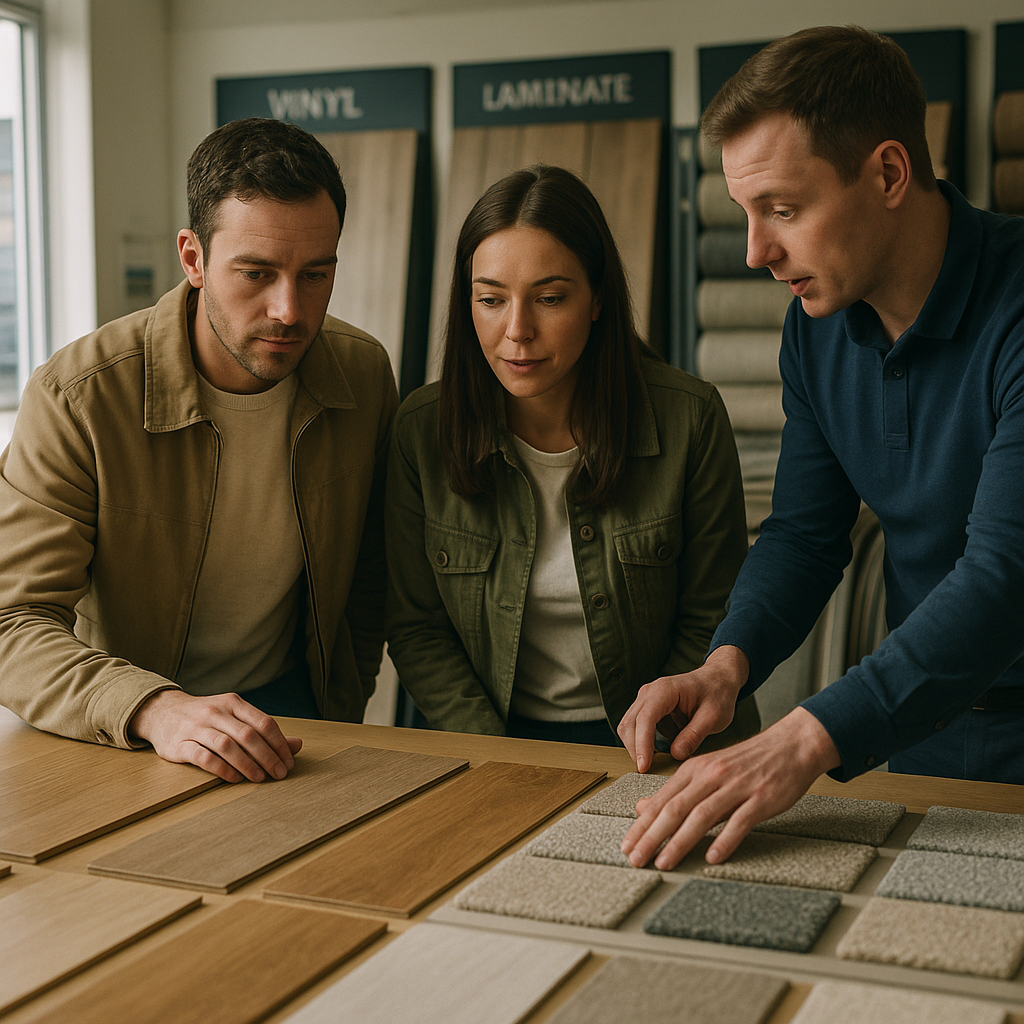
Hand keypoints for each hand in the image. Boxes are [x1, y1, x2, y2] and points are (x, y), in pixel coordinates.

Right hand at [129, 689, 302, 782]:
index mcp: (233, 703)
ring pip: (227, 746)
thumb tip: (297, 745)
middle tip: (279, 774)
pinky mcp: (180, 744)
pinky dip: (222, 769)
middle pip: (249, 735)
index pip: (264, 722)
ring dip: (247, 764)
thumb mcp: (235, 716)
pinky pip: (204, 757)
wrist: (161, 712)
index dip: (280, 744)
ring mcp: (196, 727)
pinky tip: (234, 779)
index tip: (289, 762)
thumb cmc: (207, 717)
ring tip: (260, 779)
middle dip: (268, 757)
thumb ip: (264, 731)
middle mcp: (216, 712)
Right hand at [617, 645, 749, 772]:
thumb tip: (675, 754)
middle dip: (635, 749)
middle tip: (648, 771)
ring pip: (629, 726)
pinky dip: (645, 741)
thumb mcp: (713, 716)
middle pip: (630, 724)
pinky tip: (664, 746)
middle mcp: (649, 692)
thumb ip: (694, 734)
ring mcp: (646, 698)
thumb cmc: (717, 694)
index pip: (645, 719)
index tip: (644, 766)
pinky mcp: (647, 707)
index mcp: (665, 690)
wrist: (717, 678)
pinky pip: (637, 727)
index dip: (642, 744)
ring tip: (657, 760)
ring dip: (638, 746)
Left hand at [620, 707, 840, 868]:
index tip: (627, 846)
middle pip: (675, 809)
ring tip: (664, 863)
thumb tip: (642, 808)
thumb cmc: (747, 762)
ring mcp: (736, 787)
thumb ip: (676, 791)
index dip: (641, 825)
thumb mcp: (706, 770)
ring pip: (702, 816)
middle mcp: (711, 776)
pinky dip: (725, 839)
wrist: (791, 745)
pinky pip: (740, 821)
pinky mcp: (761, 798)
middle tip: (635, 859)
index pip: (661, 800)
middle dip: (652, 837)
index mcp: (695, 770)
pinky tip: (713, 856)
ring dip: (680, 842)